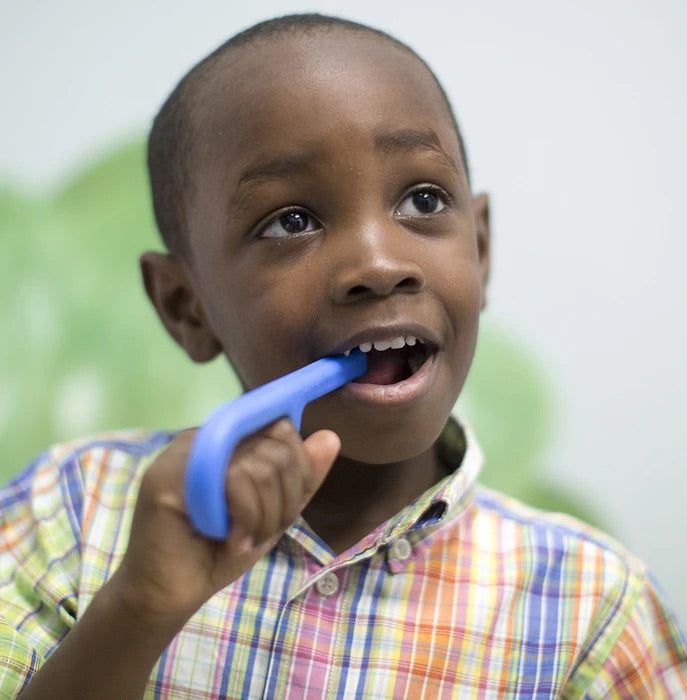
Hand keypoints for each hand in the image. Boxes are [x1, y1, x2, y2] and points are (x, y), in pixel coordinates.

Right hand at [109, 419, 339, 626]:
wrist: (166, 595)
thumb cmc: (218, 551)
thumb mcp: (273, 513)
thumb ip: (300, 477)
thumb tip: (330, 438)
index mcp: (226, 440)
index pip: (280, 428)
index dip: (298, 468)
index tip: (285, 508)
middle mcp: (204, 437)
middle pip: (276, 446)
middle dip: (284, 499)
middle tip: (263, 531)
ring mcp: (184, 453)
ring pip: (259, 465)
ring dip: (265, 516)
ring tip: (245, 539)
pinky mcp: (168, 476)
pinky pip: (233, 480)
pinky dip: (246, 519)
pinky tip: (232, 541)